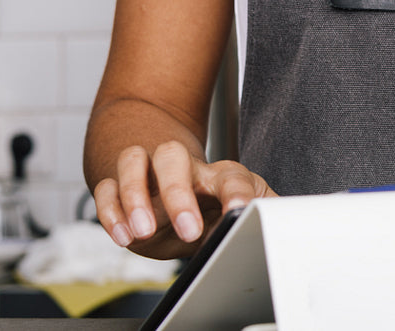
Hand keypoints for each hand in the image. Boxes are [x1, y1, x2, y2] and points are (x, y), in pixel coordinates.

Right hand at [93, 141, 271, 258]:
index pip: (230, 175)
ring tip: (142, 233)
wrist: (177, 189)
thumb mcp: (239, 212)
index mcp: (218, 174)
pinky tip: (121, 236)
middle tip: (187, 229)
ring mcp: (147, 173)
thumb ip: (263, 216)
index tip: (239, 210)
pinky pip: (105, 187)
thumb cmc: (213, 202)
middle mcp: (181, 167)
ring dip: (134, 196)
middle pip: (173, 157)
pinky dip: (109, 211)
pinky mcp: (119, 188)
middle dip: (177, 192)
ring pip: (133, 161)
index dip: (236, 191)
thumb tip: (288, 223)